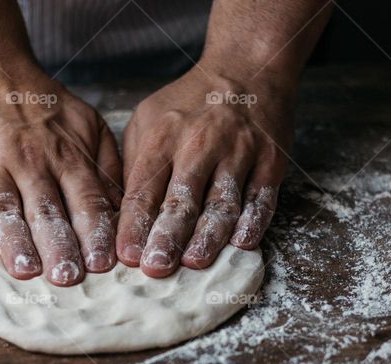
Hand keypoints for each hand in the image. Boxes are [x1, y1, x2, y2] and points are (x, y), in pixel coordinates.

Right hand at [0, 67, 121, 284]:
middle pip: (46, 209)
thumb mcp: (88, 126)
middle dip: (58, 246)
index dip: (94, 233)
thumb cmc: (44, 108)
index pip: (85, 200)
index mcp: (67, 155)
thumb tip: (124, 214)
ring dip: (15, 242)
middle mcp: (30, 160)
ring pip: (4, 207)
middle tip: (66, 278)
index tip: (102, 264)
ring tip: (25, 272)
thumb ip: (106, 168)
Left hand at [116, 66, 294, 276]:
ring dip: (208, 235)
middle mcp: (200, 143)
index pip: (144, 189)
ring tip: (195, 262)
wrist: (247, 69)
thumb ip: (135, 166)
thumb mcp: (148, 121)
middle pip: (182, 199)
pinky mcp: (270, 160)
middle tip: (156, 268)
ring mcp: (239, 151)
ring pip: (222, 202)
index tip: (126, 257)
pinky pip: (261, 198)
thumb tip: (120, 218)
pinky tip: (241, 243)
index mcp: (163, 135)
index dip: (134, 225)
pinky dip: (253, 222)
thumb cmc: (189, 105)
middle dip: (167, 237)